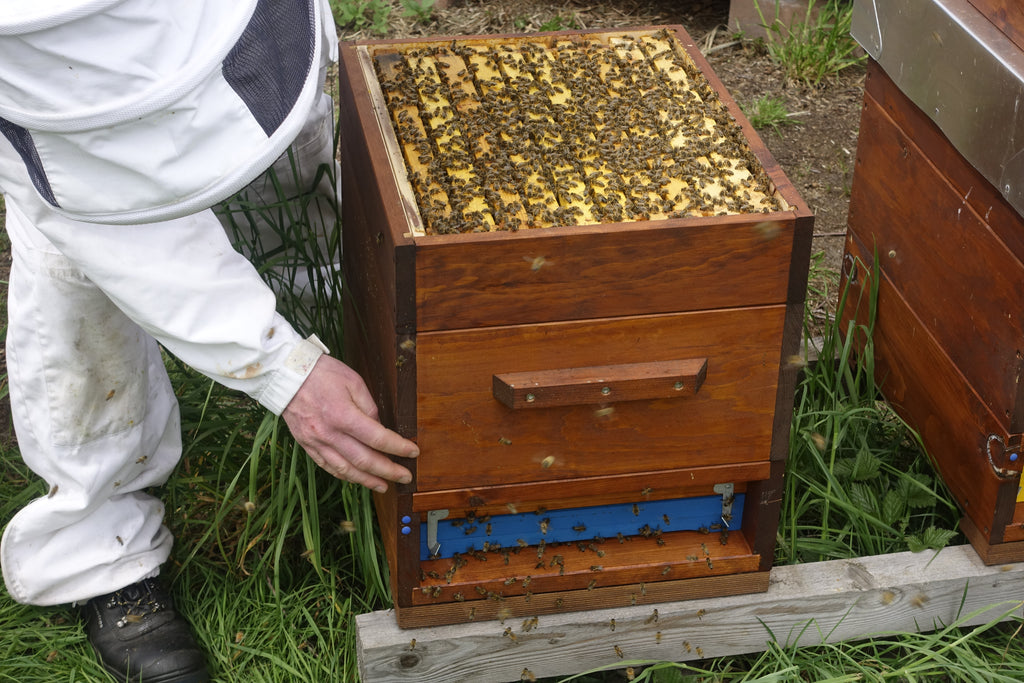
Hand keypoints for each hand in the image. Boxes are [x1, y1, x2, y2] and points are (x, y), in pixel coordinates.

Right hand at [282, 354, 418, 491]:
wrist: (286, 375)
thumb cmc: (322, 373)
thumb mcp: (353, 381)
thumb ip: (369, 407)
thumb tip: (379, 428)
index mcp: (343, 414)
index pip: (377, 438)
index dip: (398, 447)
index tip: (412, 452)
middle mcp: (329, 433)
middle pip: (363, 460)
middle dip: (388, 471)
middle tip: (405, 477)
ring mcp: (316, 442)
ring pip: (345, 470)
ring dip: (367, 480)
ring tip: (384, 486)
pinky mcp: (307, 445)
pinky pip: (328, 466)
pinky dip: (345, 476)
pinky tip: (357, 478)